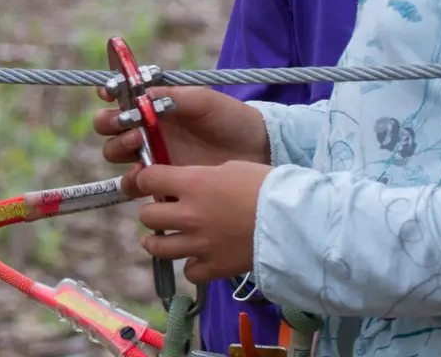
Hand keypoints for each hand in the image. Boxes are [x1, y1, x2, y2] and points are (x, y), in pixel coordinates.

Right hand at [94, 85, 270, 170]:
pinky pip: (134, 185)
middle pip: (109, 128)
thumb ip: (171, 97)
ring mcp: (153, 157)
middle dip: (111, 124)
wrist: (256, 151)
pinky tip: (144, 176)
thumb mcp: (203, 100)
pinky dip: (132, 181)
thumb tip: (142, 96)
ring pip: (116, 154)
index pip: (119, 99)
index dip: (108, 94)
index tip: (109, 94)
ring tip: (139, 146)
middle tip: (132, 126)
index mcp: (154, 107)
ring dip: (118, 149)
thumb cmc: (230, 119)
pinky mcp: (162, 183)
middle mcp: (147, 131)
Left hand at [127, 161, 270, 283]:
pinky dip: (191, 266)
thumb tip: (190, 184)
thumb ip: (202, 177)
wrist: (294, 220)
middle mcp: (189, 215)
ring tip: (159, 239)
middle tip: (161, 211)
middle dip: (151, 212)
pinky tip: (197, 258)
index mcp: (192, 184)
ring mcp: (200, 244)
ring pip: (158, 247)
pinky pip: (189, 272)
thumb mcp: (230, 167)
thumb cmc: (266, 186)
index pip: (147, 180)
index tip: (151, 182)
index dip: (147, 179)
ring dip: (156, 242)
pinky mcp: (215, 267)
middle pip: (147, 216)